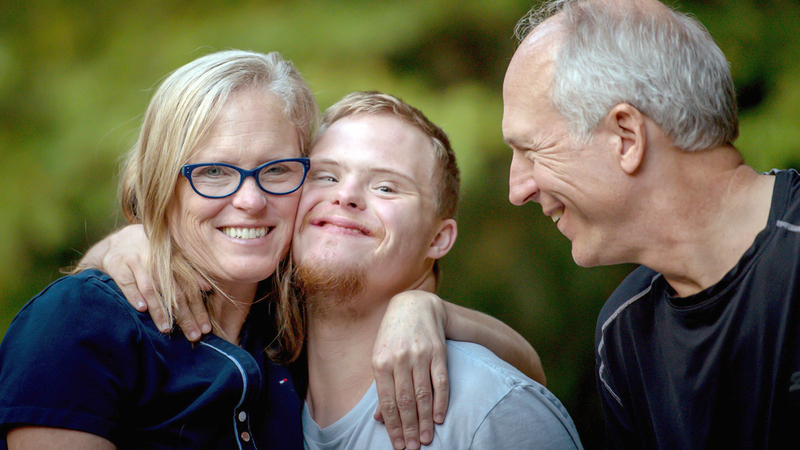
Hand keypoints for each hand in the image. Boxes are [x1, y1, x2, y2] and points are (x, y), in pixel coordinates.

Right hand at [77, 225, 211, 340]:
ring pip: (151, 288)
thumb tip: (207, 288)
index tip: (205, 328)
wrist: (117, 242)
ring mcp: (137, 261)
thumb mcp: (170, 258)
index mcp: (173, 259)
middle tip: (193, 335)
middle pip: (174, 291)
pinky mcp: (117, 264)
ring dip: (159, 310)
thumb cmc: (149, 254)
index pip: (190, 287)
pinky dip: (134, 296)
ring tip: (166, 328)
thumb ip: (189, 271)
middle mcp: (157, 259)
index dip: (199, 308)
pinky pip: (127, 282)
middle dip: (185, 315)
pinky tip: (141, 310)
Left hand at [372, 290, 449, 449]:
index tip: (399, 445)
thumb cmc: (393, 336)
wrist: (414, 305)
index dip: (393, 426)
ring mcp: (420, 355)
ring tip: (427, 439)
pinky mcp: (438, 352)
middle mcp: (399, 359)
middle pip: (405, 401)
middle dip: (409, 428)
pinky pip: (440, 381)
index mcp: (380, 362)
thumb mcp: (380, 357)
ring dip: (425, 420)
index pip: (387, 401)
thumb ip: (381, 387)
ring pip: (423, 394)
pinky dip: (441, 401)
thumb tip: (378, 418)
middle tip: (414, 448)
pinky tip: (440, 418)